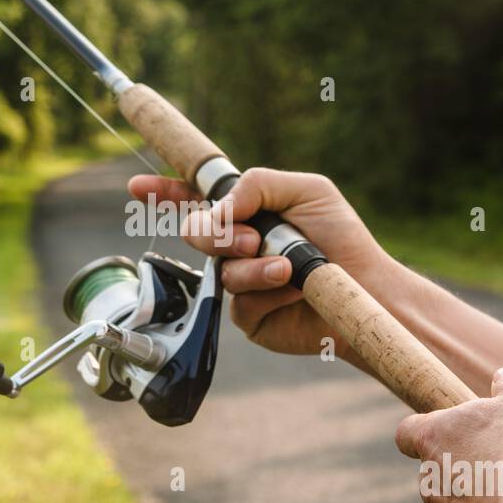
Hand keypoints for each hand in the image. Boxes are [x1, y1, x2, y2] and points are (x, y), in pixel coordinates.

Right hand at [126, 167, 389, 361]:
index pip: (195, 198)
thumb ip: (257, 185)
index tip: (137, 186)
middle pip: (195, 233)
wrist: (364, 289)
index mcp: (248, 213)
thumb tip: (219, 207)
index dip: (165, 193)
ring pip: (219, 271)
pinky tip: (292, 292)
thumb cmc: (341, 238)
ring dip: (252, 267)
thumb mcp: (306, 189)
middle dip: (214, 233)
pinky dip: (265, 292)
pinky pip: (237, 302)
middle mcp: (238, 247)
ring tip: (287, 267)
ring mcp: (240, 282)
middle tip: (250, 239)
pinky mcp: (249, 317)